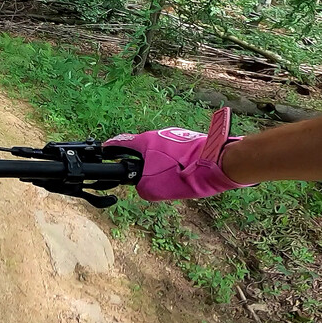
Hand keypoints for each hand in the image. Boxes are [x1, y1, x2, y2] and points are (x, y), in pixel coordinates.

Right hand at [104, 108, 252, 200]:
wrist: (219, 163)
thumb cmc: (184, 172)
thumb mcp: (153, 187)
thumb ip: (141, 187)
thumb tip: (143, 186)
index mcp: (145, 141)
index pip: (120, 143)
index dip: (110, 150)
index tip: (103, 153)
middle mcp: (158, 134)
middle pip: (141, 149)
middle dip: (139, 163)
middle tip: (141, 178)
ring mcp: (174, 136)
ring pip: (158, 152)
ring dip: (158, 164)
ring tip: (166, 180)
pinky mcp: (189, 141)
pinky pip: (173, 154)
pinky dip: (173, 164)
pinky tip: (181, 176)